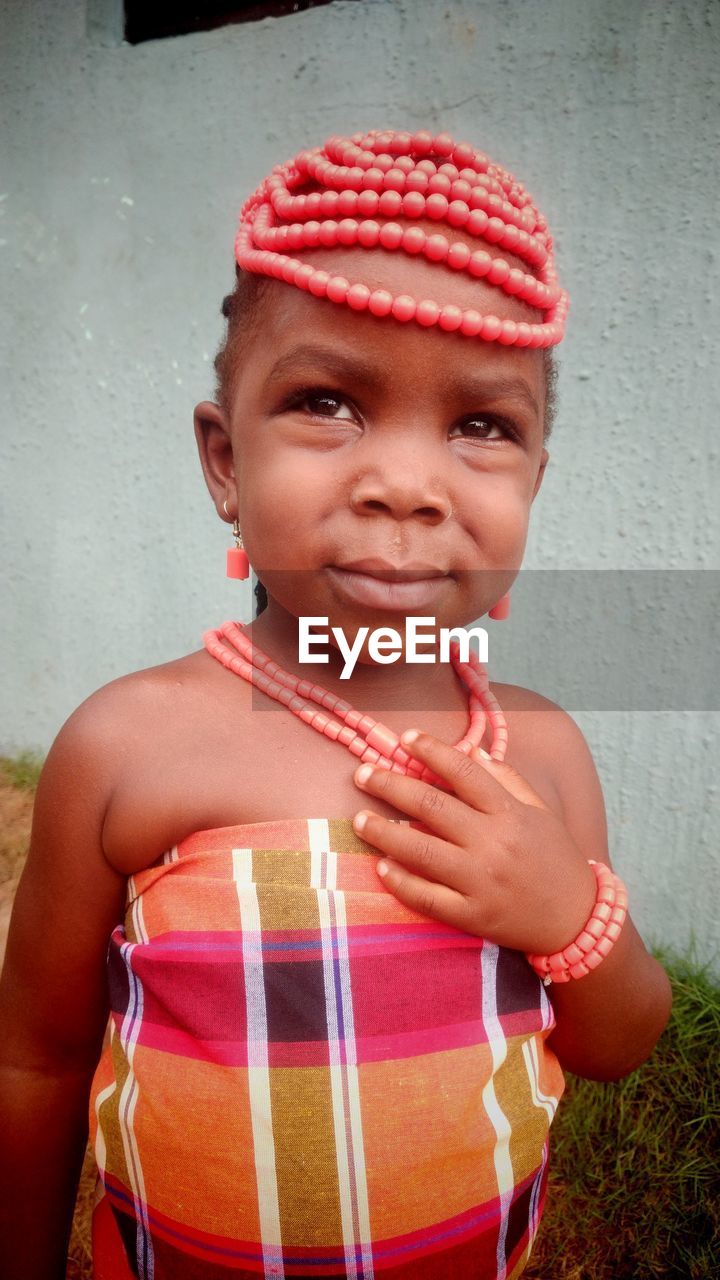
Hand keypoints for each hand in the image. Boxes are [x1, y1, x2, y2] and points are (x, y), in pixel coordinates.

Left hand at [352, 730, 596, 954]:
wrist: (576, 920)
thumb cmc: (555, 858)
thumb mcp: (539, 811)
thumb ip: (507, 780)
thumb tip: (472, 754)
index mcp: (510, 813)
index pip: (465, 772)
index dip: (432, 751)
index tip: (406, 739)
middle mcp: (494, 843)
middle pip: (432, 806)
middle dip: (390, 785)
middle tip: (362, 775)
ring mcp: (481, 881)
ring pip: (421, 851)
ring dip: (383, 832)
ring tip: (358, 820)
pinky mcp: (473, 915)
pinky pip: (427, 897)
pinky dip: (401, 881)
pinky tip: (381, 867)